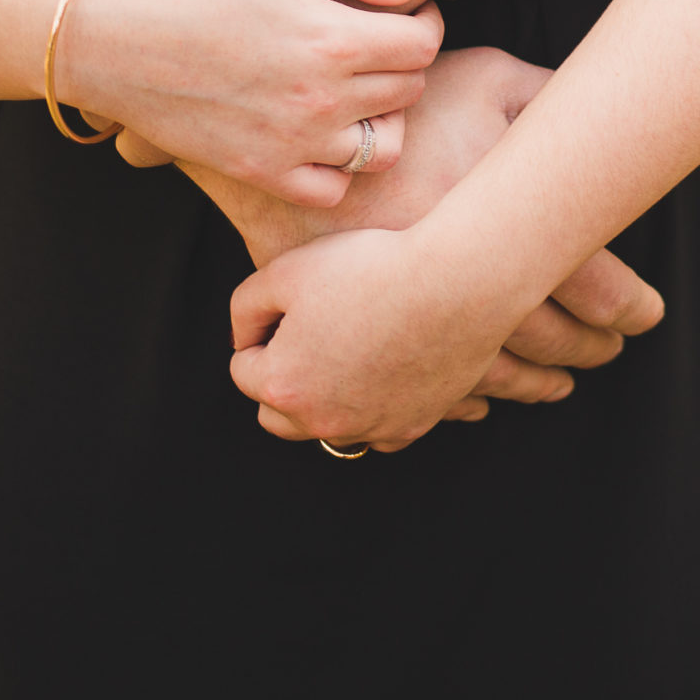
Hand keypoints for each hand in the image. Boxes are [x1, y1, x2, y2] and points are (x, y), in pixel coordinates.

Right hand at [54, 0, 440, 206]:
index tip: (404, 15)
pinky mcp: (258, 172)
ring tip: (355, 90)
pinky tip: (319, 132)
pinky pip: (331, 190)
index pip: (423, 46)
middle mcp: (321, 100)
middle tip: (375, 43)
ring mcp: (290, 144)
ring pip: (383, 148)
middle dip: (404, 63)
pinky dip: (338, 167)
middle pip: (409, 92)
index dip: (424, 25)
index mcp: (331, 39)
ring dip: (381, 117)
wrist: (106, 33)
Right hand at [182, 48, 667, 424]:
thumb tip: (606, 115)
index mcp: (506, 223)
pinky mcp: (361, 327)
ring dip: (531, 383)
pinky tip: (482, 396)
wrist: (295, 120)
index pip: (595, 286)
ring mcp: (409, 312)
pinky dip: (461, 396)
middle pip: (547, 337)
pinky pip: (419, 382)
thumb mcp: (485, 78)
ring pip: (488, 372)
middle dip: (588, 349)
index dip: (630, 308)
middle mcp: (464, 278)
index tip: (647, 317)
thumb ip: (547, 98)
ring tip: (559, 383)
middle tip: (610, 351)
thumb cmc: (402, 98)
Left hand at [229, 226, 543, 451]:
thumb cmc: (370, 268)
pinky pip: (377, 432)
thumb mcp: (286, 270)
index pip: (244, 369)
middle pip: (276, 414)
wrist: (456, 281)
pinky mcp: (412, 426)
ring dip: (325, 399)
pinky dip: (372, 410)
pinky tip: (383, 371)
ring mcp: (370, 429)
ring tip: (348, 349)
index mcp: (283, 384)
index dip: (262, 332)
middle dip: (282, 379)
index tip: (293, 305)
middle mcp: (322, 420)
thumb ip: (246, 307)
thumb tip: (245, 339)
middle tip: (310, 334)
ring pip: (326, 426)